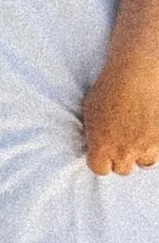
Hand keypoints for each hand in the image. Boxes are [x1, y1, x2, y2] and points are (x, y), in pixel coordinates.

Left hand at [83, 55, 158, 175]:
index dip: (103, 160)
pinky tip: (153, 130)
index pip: (100, 169)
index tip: (106, 151)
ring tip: (142, 136)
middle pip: (123, 169)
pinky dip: (157, 144)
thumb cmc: (110, 87)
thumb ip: (94, 133)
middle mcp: (124, 152)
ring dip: (143, 153)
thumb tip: (97, 143)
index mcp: (101, 147)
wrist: (138, 73)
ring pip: (146, 162)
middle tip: (124, 142)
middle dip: (122, 158)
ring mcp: (147, 148)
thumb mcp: (91, 111)